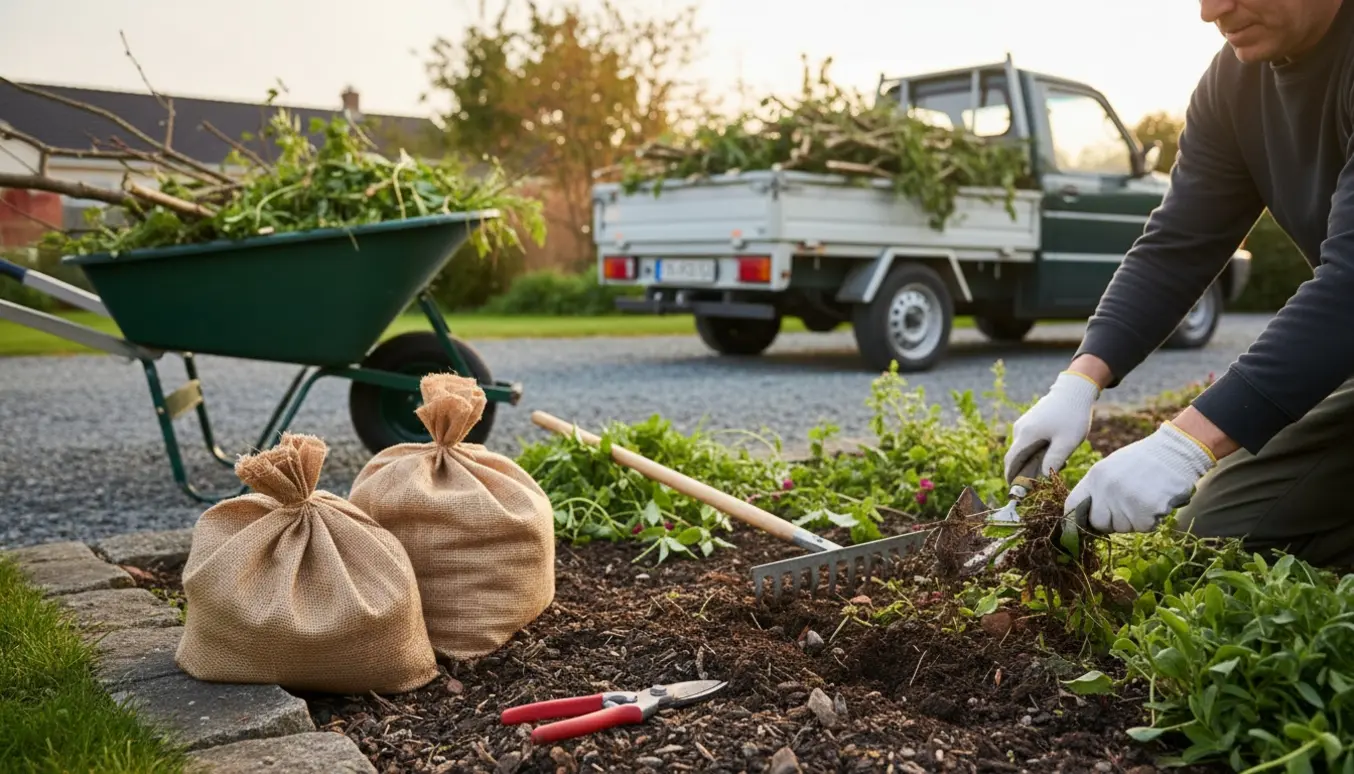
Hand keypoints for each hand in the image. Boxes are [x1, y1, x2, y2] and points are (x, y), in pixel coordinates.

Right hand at [1003, 370, 1101, 481]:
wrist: (1074, 390)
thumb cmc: (1073, 416)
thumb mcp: (1067, 442)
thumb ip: (1053, 461)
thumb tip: (1043, 479)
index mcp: (1026, 436)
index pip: (1011, 462)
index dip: (1011, 478)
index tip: (1016, 492)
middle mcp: (1020, 430)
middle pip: (1016, 457)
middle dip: (1025, 472)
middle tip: (1041, 483)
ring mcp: (1024, 424)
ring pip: (1024, 450)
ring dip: (1034, 461)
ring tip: (1058, 463)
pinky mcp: (1030, 421)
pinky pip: (1029, 442)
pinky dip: (1037, 451)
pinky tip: (1055, 451)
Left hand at [1064, 421, 1216, 532]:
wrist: (1177, 452)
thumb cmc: (1145, 460)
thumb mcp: (1112, 467)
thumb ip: (1098, 488)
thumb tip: (1086, 514)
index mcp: (1095, 476)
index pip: (1072, 505)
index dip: (1076, 518)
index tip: (1082, 524)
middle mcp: (1107, 489)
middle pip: (1098, 523)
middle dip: (1110, 522)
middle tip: (1126, 509)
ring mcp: (1126, 501)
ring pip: (1122, 527)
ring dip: (1133, 520)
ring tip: (1144, 498)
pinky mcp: (1146, 511)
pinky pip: (1143, 527)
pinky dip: (1151, 520)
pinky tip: (1156, 502)